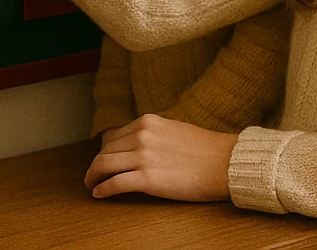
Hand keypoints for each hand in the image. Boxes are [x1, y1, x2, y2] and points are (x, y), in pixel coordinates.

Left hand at [84, 114, 238, 200]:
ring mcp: (143, 156)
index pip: (113, 136)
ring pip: (104, 165)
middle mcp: (141, 135)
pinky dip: (103, 189)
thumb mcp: (172, 129)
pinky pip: (115, 183)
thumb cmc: (204, 149)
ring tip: (91, 185)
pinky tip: (99, 194)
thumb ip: (152, 134)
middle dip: (96, 164)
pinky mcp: (147, 179)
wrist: (224, 163)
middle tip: (93, 175)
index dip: (105, 150)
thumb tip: (137, 145)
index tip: (103, 160)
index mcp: (147, 122)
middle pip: (106, 150)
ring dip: (93, 176)